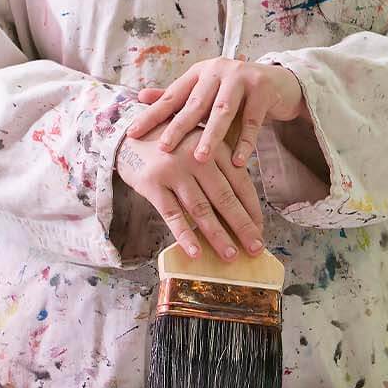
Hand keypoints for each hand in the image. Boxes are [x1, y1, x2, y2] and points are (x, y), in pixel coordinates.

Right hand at [115, 122, 263, 259]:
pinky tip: (196, 252)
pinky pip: (172, 215)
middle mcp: (196, 157)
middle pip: (224, 198)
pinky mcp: (152, 184)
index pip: (240, 182)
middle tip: (255, 248)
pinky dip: (185, 236)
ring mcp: (174, 171)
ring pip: (200, 209)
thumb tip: (240, 208)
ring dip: (217, 235)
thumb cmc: (170, 144)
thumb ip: (218, 168)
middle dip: (242, 226)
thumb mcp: (199, 146)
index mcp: (213, 147)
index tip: (260, 229)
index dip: (251, 208)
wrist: (127, 132)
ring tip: (230, 255)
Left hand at [127, 59, 305, 168]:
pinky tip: (239, 162)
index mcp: (200, 72)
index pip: (172, 96)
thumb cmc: (236, 93)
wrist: (280, 82)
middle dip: (179, 127)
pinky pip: (252, 121)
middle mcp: (218, 70)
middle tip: (165, 149)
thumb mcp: (207, 93)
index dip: (152, 115)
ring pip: (223, 111)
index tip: (133, 133)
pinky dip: (245, 143)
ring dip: (212, 137)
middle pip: (196, 103)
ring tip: (200, 158)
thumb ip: (178, 97)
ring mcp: (242, 77)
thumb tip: (141, 97)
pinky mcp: (263, 89)